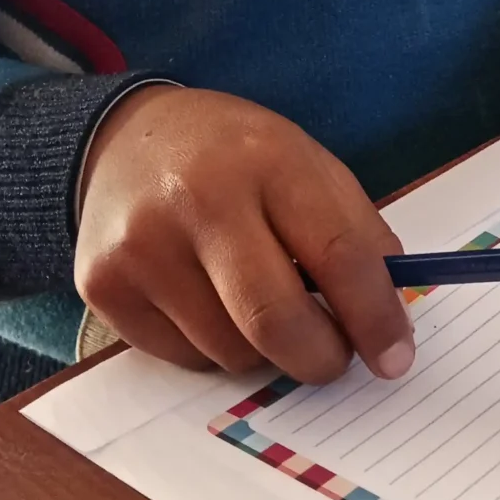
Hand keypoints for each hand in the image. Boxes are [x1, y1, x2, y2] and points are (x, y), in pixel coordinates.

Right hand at [75, 86, 413, 385]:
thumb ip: (356, 236)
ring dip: (264, 351)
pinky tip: (206, 301)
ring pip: (232, 351)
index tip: (395, 357)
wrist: (124, 140)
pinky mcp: (104, 285)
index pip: (336, 254)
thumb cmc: (236, 160)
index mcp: (267, 158)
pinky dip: (213, 349)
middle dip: (321, 357)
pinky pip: (184, 358)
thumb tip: (391, 324)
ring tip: (256, 303)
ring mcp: (143, 245)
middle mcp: (198, 198)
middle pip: (276, 319)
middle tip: (335, 358)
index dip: (375, 316)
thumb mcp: (306, 166)